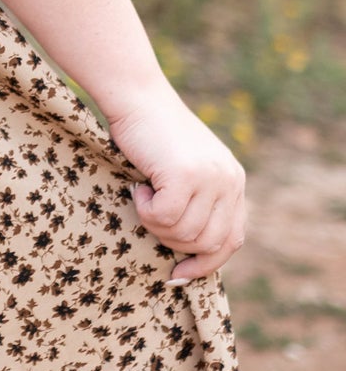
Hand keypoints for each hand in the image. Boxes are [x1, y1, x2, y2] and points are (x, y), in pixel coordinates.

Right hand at [104, 81, 247, 282]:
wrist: (136, 97)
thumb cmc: (151, 135)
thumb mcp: (185, 171)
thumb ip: (198, 203)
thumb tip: (192, 254)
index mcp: (234, 182)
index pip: (231, 239)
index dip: (206, 263)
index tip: (178, 274)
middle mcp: (230, 180)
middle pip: (208, 243)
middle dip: (174, 242)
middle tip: (150, 216)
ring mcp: (211, 178)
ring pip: (184, 233)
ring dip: (155, 222)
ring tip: (143, 194)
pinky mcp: (187, 175)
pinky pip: (164, 217)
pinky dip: (145, 209)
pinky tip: (138, 184)